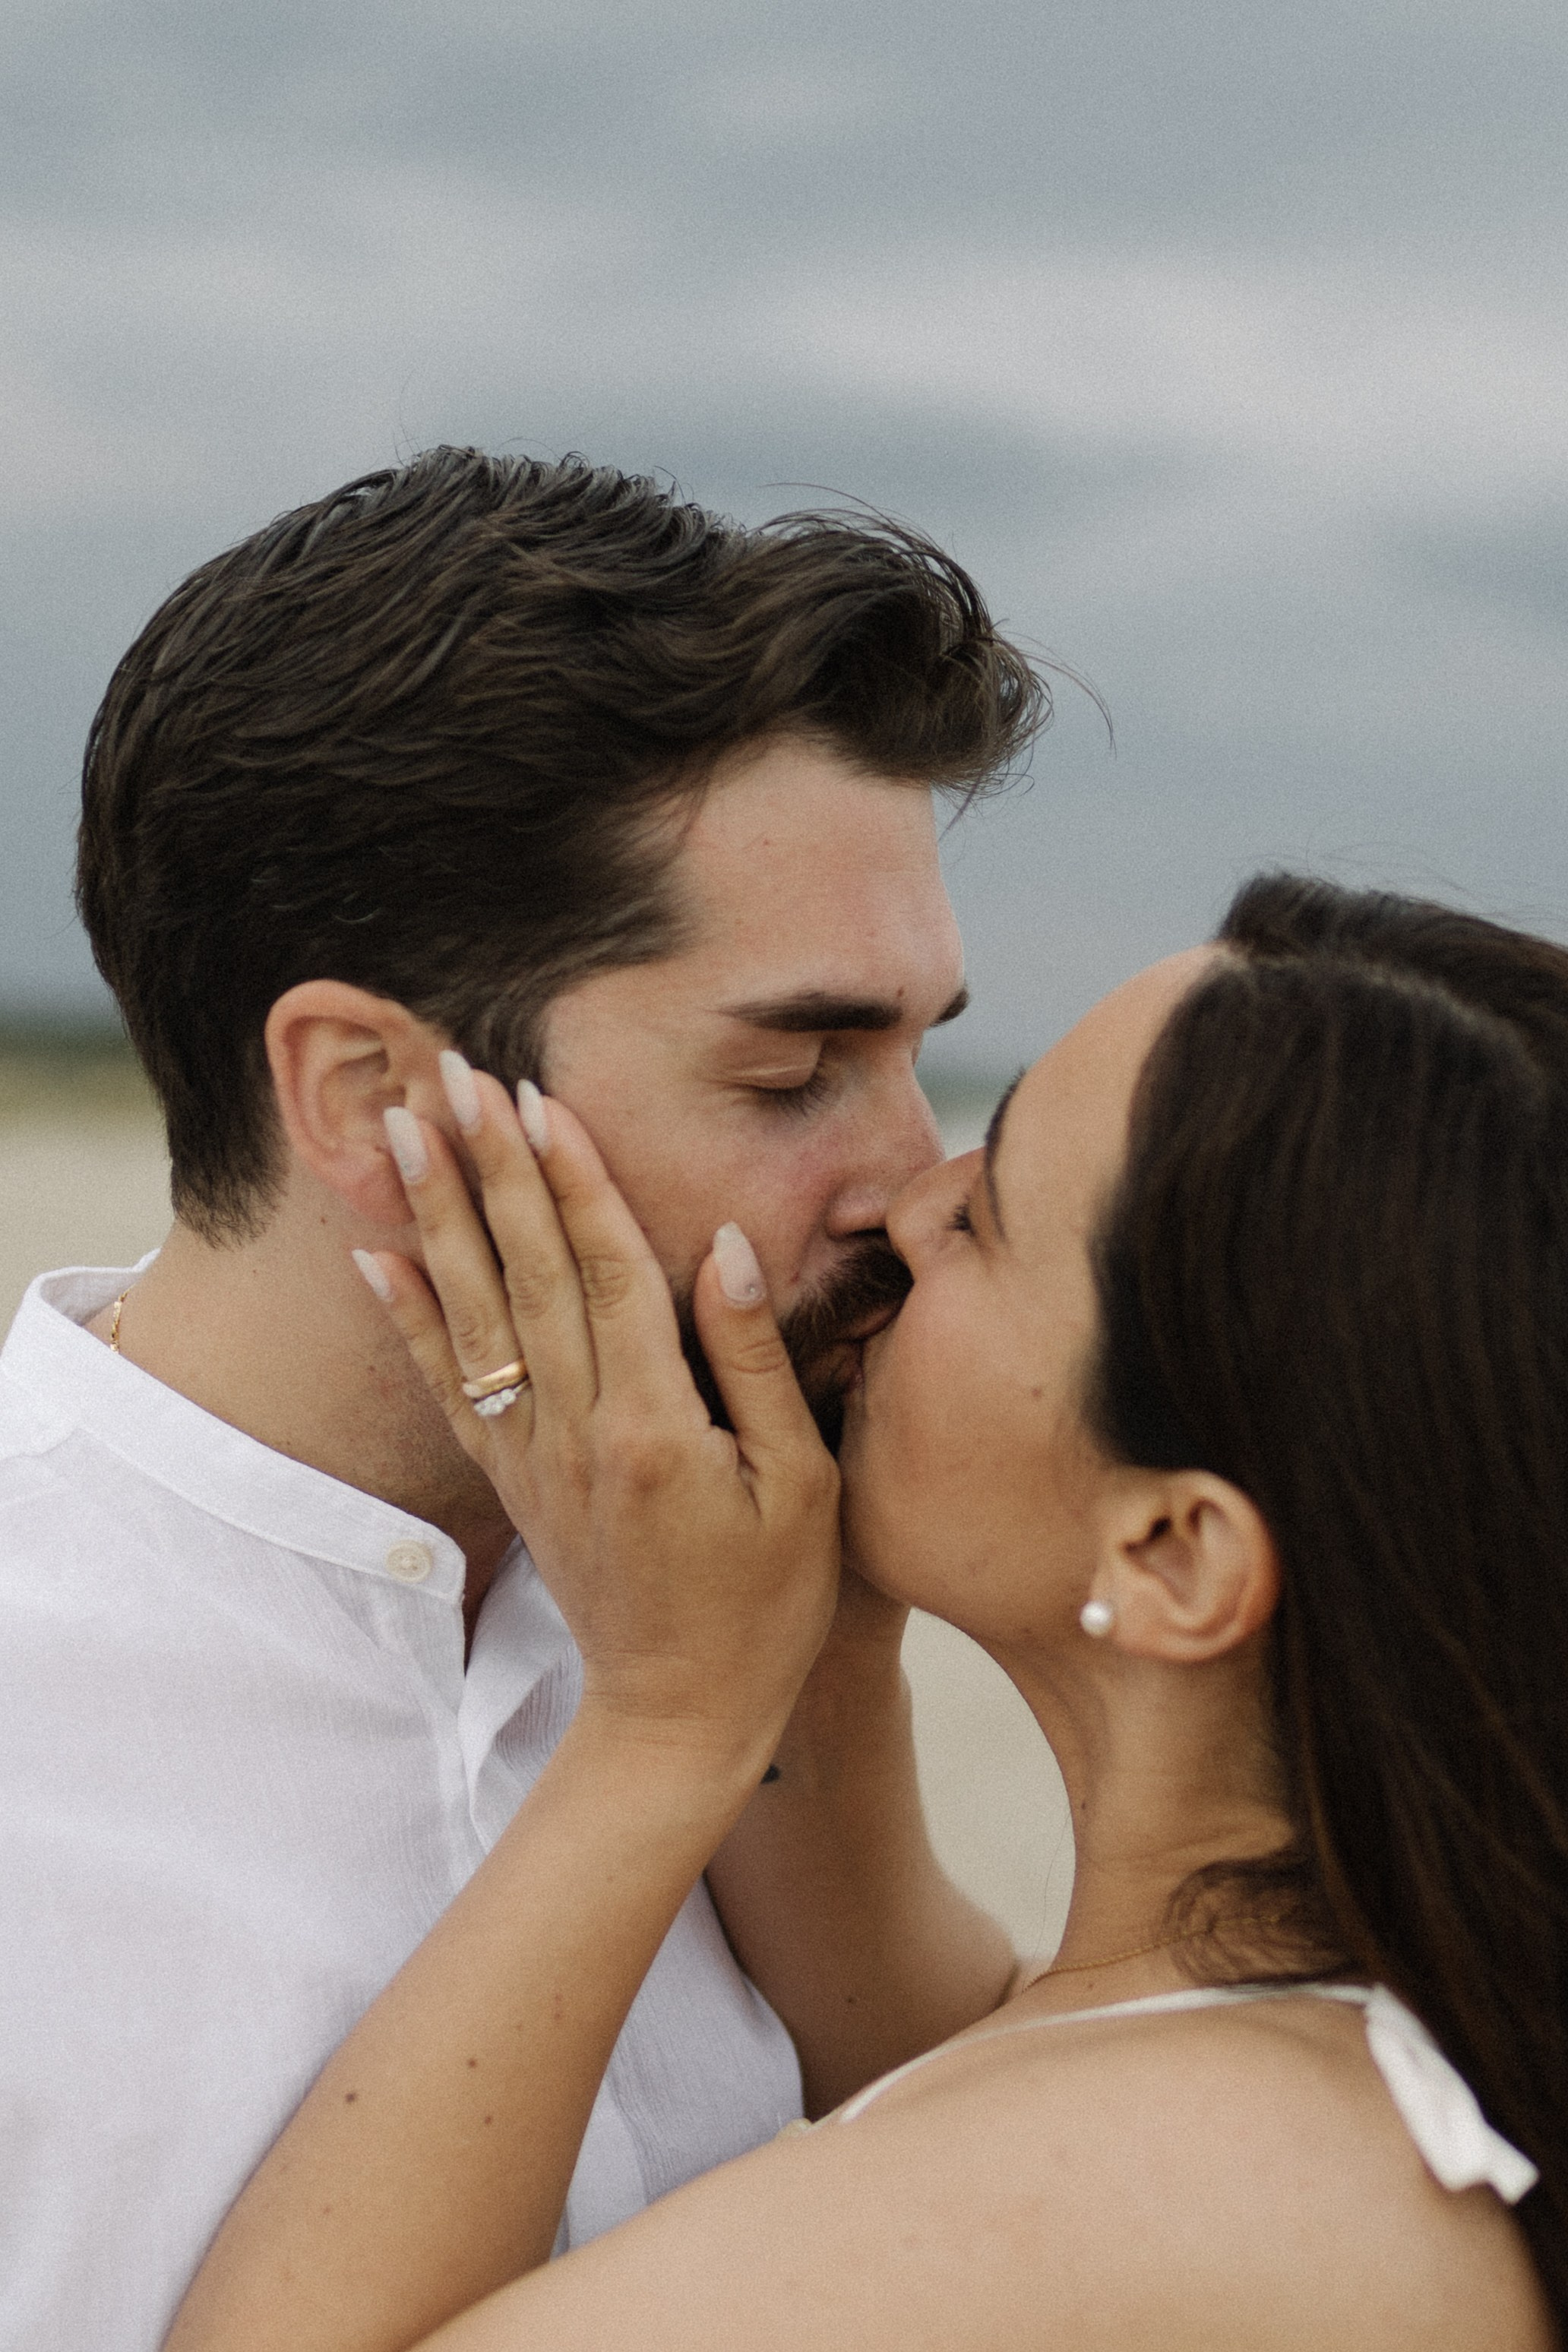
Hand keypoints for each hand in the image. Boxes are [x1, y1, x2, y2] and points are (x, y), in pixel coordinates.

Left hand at [360, 1063, 840, 1776]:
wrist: (680, 1714)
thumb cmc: (766, 1604)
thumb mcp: (802, 1487)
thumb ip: (754, 1363)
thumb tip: (723, 1247)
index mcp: (657, 1425)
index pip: (609, 1273)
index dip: (574, 1181)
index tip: (540, 1100)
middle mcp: (577, 1431)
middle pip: (529, 1272)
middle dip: (491, 1166)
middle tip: (457, 1073)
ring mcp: (532, 1456)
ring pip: (476, 1313)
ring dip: (439, 1215)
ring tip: (407, 1130)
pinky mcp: (510, 1480)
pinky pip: (447, 1386)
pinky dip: (409, 1318)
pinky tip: (377, 1256)